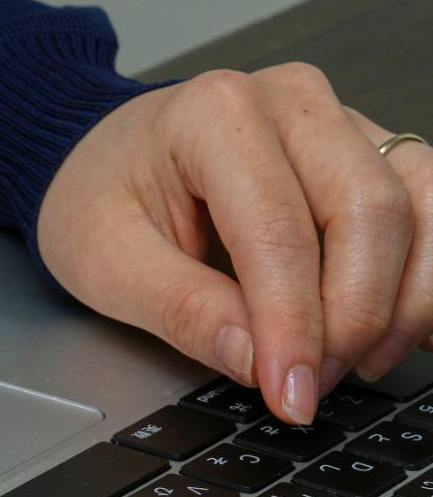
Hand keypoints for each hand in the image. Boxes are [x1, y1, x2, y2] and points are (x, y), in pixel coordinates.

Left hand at [38, 63, 432, 423]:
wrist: (98, 155)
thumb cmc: (98, 193)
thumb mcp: (105, 261)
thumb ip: (182, 309)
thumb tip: (258, 360)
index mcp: (215, 114)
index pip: (279, 229)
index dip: (295, 324)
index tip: (291, 393)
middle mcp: (291, 103)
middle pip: (369, 212)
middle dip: (353, 316)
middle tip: (312, 383)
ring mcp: (340, 122)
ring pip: (421, 207)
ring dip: (404, 299)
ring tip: (357, 362)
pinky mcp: (369, 153)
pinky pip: (431, 208)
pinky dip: (424, 276)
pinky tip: (394, 329)